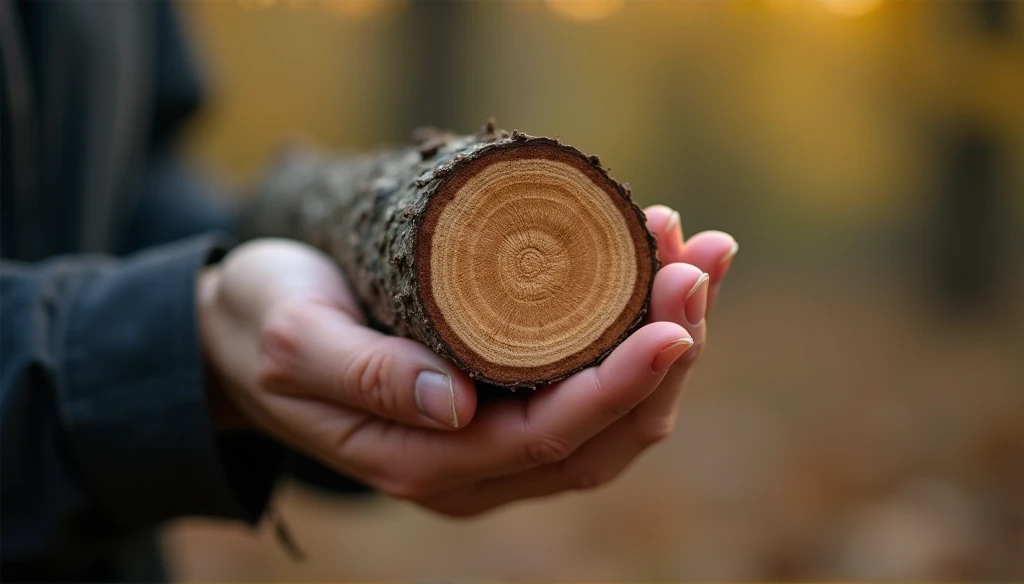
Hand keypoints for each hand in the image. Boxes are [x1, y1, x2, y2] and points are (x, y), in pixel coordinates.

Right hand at [198, 205, 736, 515]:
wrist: (237, 338)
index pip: (553, 437)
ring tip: (701, 252)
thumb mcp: (293, 343)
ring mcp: (496, 440)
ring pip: (615, 414)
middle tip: (704, 259)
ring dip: (668, 336)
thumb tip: (454, 404)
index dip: (623, 381)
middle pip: (608, 432)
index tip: (678, 316)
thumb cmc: (260, 329)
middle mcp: (476, 466)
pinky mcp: (504, 403)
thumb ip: (365, 377)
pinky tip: (658, 269)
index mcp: (426, 461)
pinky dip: (636, 331)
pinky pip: (591, 383)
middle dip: (670, 350)